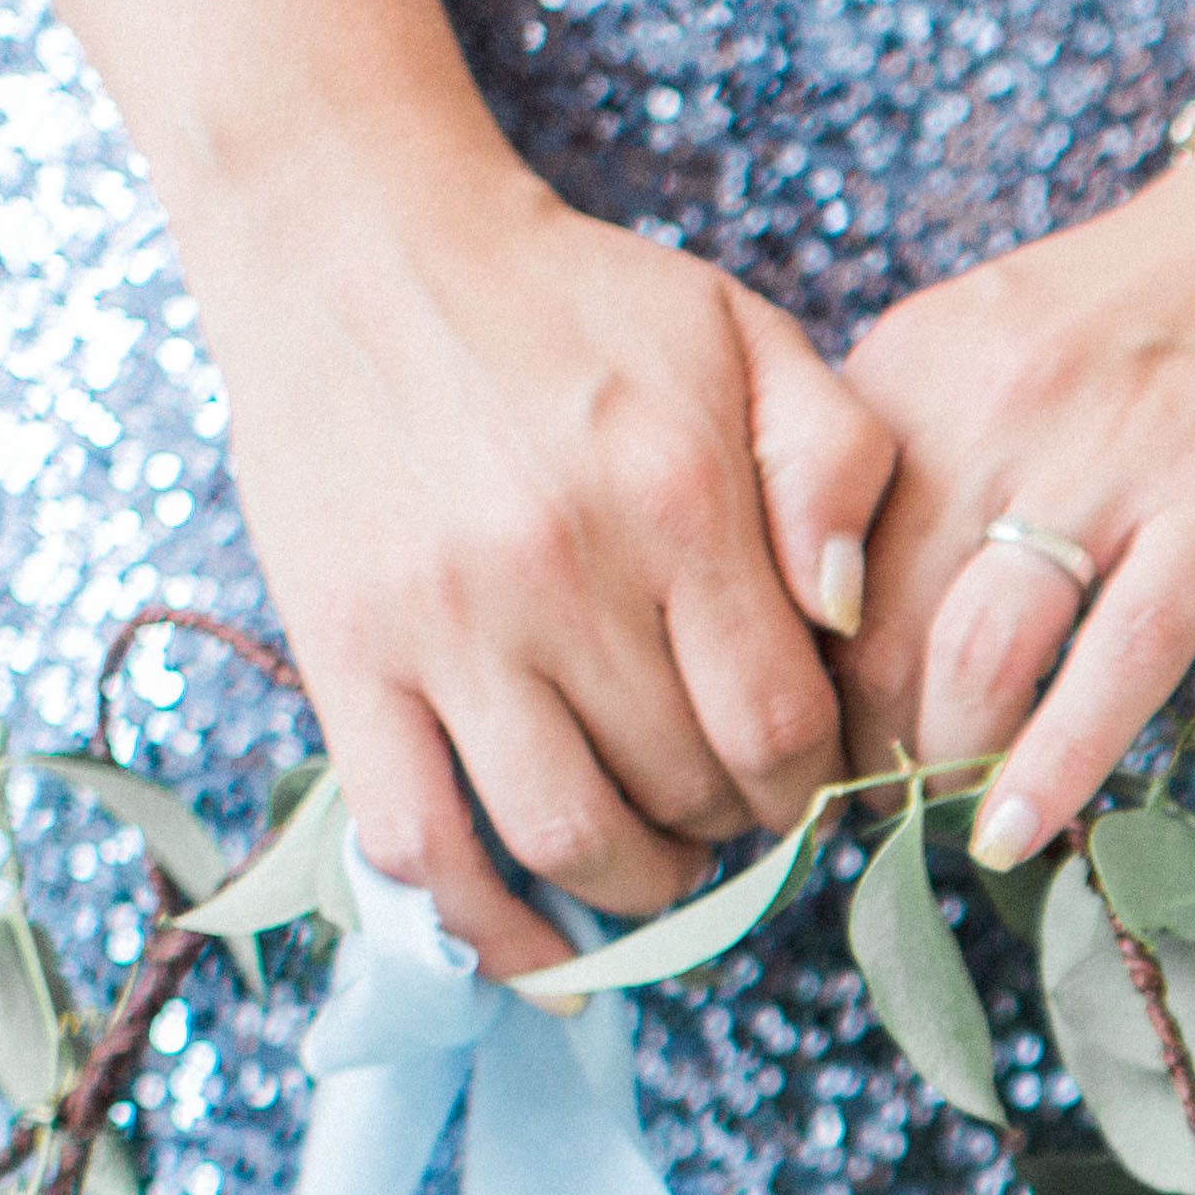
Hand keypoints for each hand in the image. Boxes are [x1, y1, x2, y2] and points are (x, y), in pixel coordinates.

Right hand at [191, 158, 896, 980]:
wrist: (361, 238)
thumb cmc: (579, 301)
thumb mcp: (747, 337)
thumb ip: (839, 466)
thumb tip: (854, 620)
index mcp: (675, 501)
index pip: (779, 725)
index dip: (809, 782)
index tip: (802, 772)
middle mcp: (557, 573)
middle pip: (684, 788)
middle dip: (730, 823)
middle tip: (728, 801)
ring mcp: (440, 623)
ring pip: (564, 835)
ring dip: (633, 885)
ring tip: (656, 852)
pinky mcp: (341, 654)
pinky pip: (410, 839)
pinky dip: (484, 925)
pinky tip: (543, 955)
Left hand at [836, 152, 1194, 869]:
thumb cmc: (1146, 320)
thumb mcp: (981, 354)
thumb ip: (904, 464)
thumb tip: (837, 625)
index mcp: (908, 373)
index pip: (803, 558)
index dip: (792, 671)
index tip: (800, 735)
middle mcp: (987, 412)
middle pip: (876, 627)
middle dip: (859, 745)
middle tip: (865, 812)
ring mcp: (1104, 467)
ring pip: (975, 661)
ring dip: (946, 769)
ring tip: (945, 819)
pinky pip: (1114, 670)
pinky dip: (1055, 768)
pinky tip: (1017, 836)